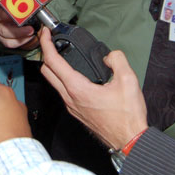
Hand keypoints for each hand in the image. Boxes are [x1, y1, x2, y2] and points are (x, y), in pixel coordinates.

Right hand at [0, 3, 36, 48]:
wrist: (29, 27)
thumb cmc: (26, 12)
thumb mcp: (26, 2)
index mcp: (0, 4)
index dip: (0, 1)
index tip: (7, 2)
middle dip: (10, 17)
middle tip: (22, 18)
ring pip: (4, 31)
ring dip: (18, 32)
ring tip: (30, 30)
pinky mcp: (2, 39)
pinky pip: (9, 42)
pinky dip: (20, 41)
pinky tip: (28, 37)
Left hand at [40, 28, 146, 149]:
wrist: (129, 141)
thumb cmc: (127, 117)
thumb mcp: (128, 81)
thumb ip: (117, 60)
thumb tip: (109, 55)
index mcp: (77, 88)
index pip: (52, 61)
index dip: (46, 43)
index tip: (45, 33)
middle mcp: (70, 98)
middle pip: (46, 71)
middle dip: (46, 53)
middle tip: (50, 41)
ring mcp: (71, 106)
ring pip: (53, 82)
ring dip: (53, 66)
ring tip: (60, 54)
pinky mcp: (76, 111)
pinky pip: (62, 90)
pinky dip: (62, 77)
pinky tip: (73, 73)